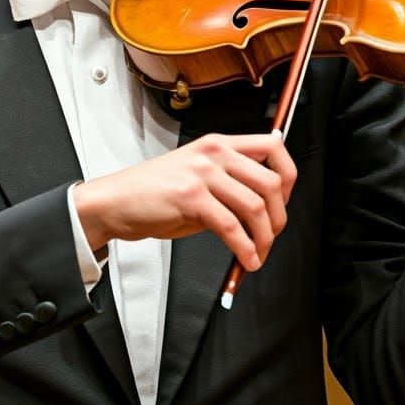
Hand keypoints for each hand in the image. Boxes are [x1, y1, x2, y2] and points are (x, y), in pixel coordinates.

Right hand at [72, 131, 295, 270]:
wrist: (116, 201)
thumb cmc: (156, 193)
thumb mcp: (198, 176)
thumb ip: (230, 183)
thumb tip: (266, 209)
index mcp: (219, 143)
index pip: (273, 146)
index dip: (288, 176)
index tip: (285, 201)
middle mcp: (214, 152)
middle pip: (271, 182)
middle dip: (279, 217)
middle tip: (271, 237)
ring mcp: (202, 173)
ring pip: (255, 206)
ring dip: (264, 238)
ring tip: (258, 254)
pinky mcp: (191, 197)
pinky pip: (231, 227)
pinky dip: (245, 248)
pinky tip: (246, 260)